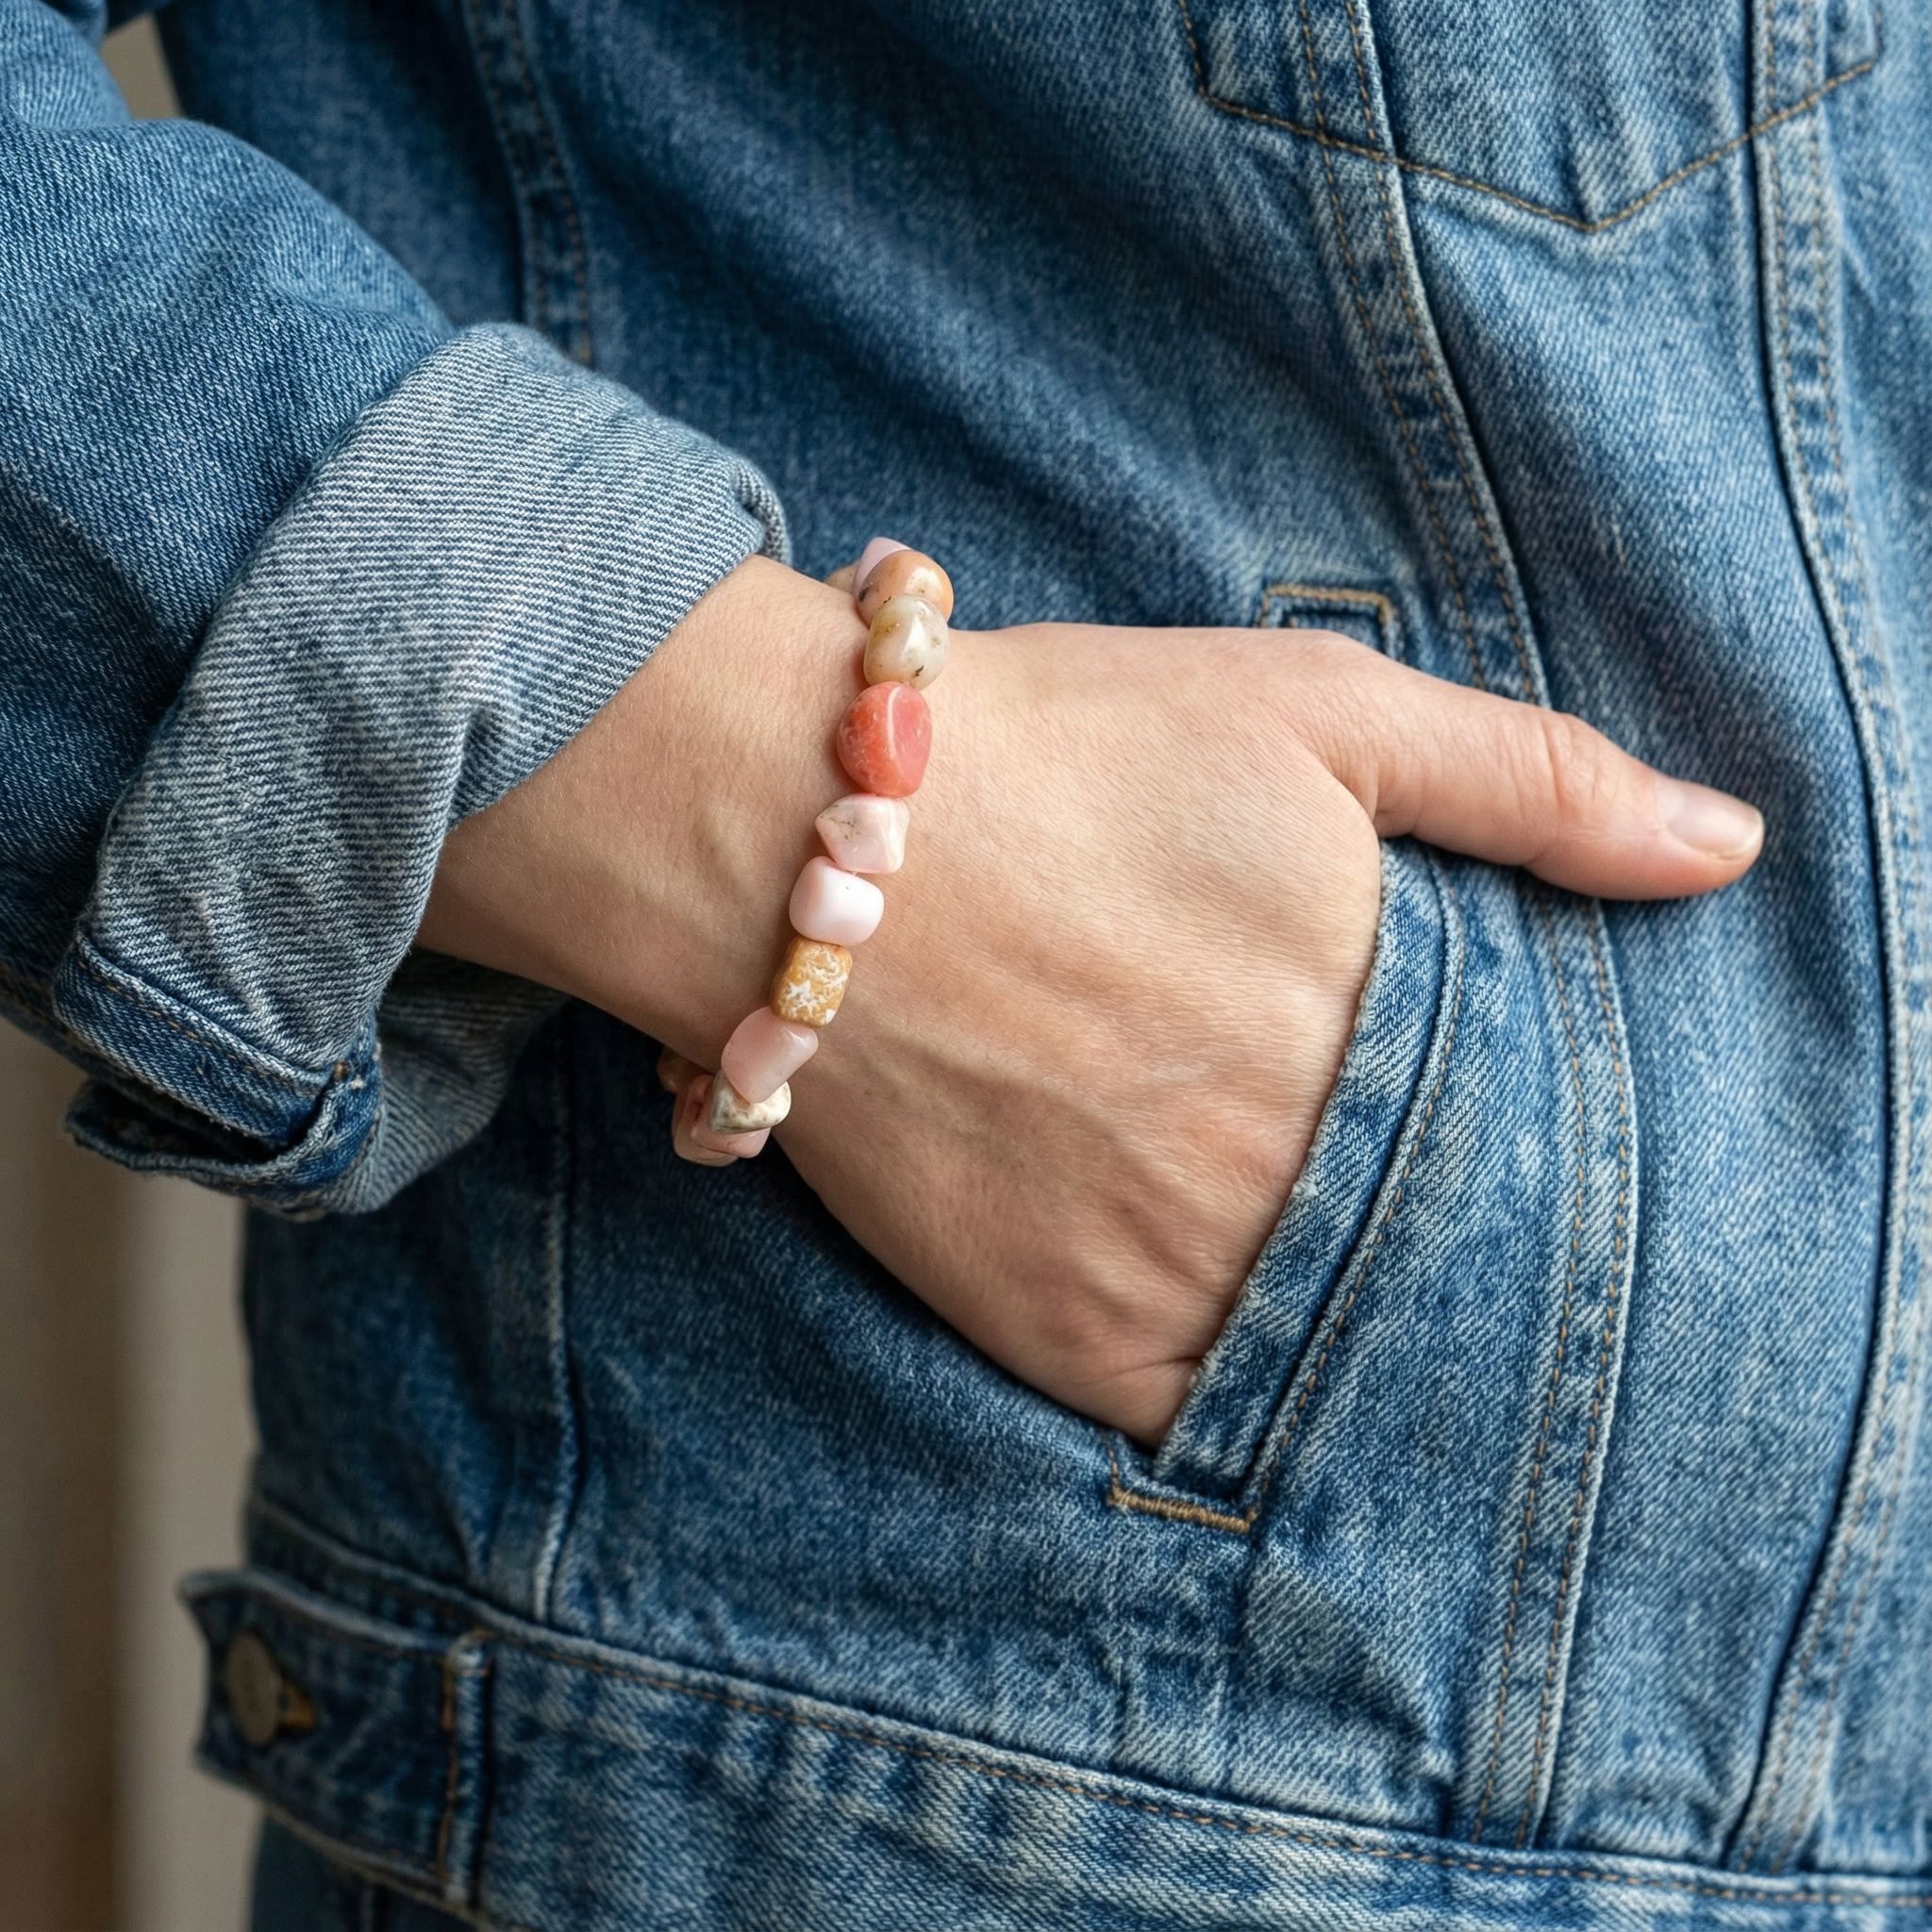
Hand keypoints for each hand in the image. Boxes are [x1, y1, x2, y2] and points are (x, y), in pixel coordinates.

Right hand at [417, 557, 1760, 1441]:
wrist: (801, 836)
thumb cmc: (1062, 749)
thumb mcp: (1317, 710)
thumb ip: (1535, 780)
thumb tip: (1728, 849)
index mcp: (1375, 1029)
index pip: (1536, 1151)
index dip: (1542, 1157)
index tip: (1535, 1159)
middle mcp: (1288, 1172)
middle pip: (1430, 1255)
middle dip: (1441, 1235)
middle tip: (1407, 1221)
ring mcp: (1170, 1268)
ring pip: (1326, 1349)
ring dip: (1344, 1317)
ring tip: (1309, 1261)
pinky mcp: (1056, 1328)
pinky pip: (1198, 1415)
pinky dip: (1236, 1390)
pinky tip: (1227, 1324)